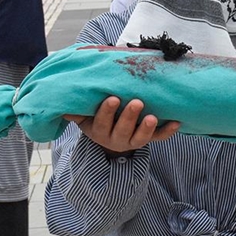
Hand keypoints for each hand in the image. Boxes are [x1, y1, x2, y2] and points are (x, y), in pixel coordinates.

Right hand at [64, 96, 179, 156]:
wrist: (108, 136)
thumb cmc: (95, 116)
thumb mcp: (83, 114)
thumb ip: (74, 107)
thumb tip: (58, 96)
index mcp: (99, 130)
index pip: (102, 122)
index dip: (107, 112)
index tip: (112, 98)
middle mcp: (115, 138)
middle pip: (122, 131)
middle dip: (129, 117)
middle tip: (137, 102)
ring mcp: (132, 140)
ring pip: (140, 138)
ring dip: (147, 128)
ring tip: (153, 117)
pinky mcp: (147, 139)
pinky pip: (158, 138)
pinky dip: (167, 132)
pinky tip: (177, 123)